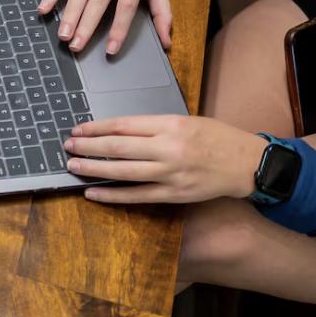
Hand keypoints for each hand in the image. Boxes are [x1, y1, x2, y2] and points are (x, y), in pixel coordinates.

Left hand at [63, 115, 268, 203]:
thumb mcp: (186, 121)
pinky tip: (94, 193)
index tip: (78, 129)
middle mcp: (169, 148)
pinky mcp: (174, 194)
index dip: (96, 128)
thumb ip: (153, 126)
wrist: (247, 163)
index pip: (123, 126)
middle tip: (68, 147)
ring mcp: (171, 174)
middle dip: (88, 147)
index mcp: (171, 125)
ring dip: (94, 169)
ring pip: (123, 172)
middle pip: (118, 148)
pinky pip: (137, 196)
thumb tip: (116, 131)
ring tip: (73, 166)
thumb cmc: (216, 138)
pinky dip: (112, 195)